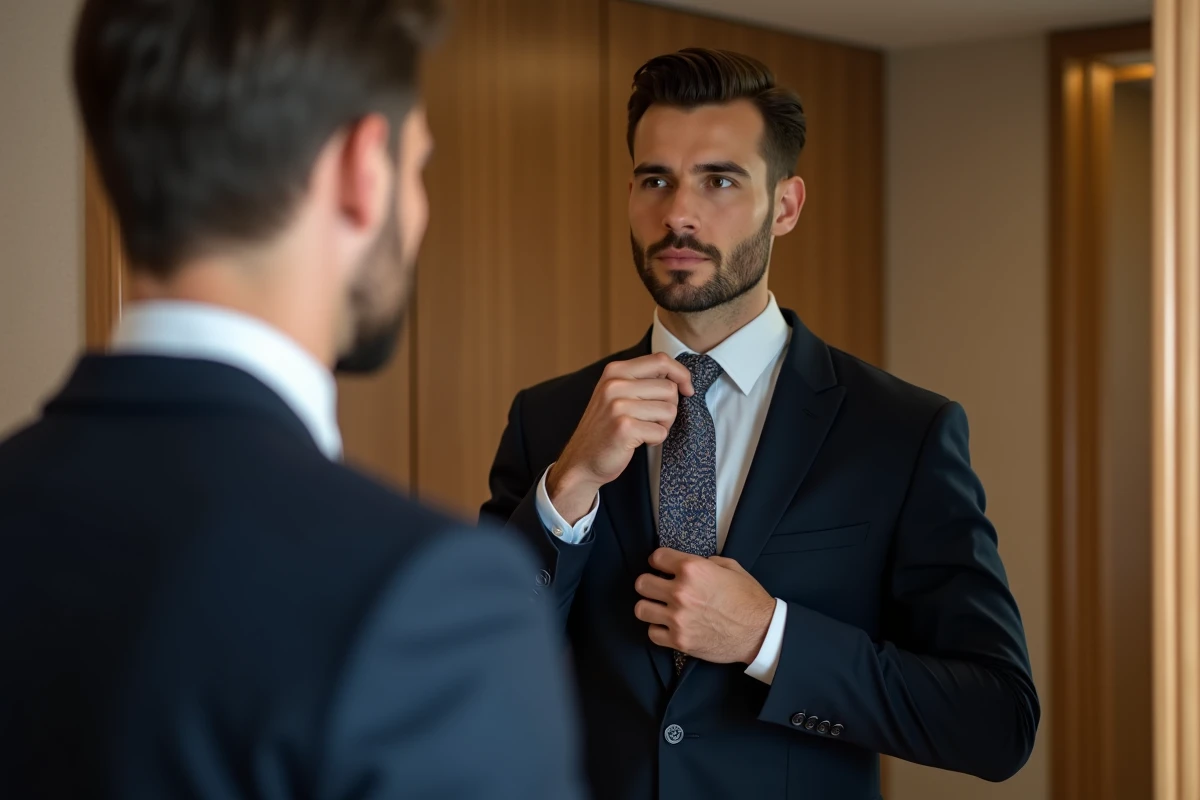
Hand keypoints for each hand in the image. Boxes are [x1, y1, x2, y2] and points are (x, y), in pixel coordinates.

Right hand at [546, 354, 693, 522]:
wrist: (581, 460)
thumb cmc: (605, 427)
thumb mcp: (616, 393)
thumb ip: (641, 380)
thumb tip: (679, 377)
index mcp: (615, 371)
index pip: (660, 360)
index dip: (681, 373)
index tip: (687, 389)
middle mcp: (615, 384)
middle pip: (669, 387)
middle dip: (670, 407)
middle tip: (653, 420)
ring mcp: (618, 406)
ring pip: (669, 410)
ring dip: (663, 425)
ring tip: (643, 430)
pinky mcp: (624, 428)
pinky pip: (660, 431)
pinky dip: (655, 440)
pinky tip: (638, 441)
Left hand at [634, 548, 775, 664]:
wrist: (760, 632)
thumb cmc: (748, 598)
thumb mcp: (731, 567)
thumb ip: (705, 562)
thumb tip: (688, 565)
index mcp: (692, 569)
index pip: (656, 557)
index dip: (659, 561)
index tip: (662, 567)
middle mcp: (680, 592)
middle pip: (642, 583)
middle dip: (650, 583)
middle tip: (659, 588)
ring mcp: (677, 618)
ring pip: (641, 609)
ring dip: (650, 606)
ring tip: (660, 608)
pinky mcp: (679, 640)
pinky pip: (652, 633)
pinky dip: (658, 629)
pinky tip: (669, 626)